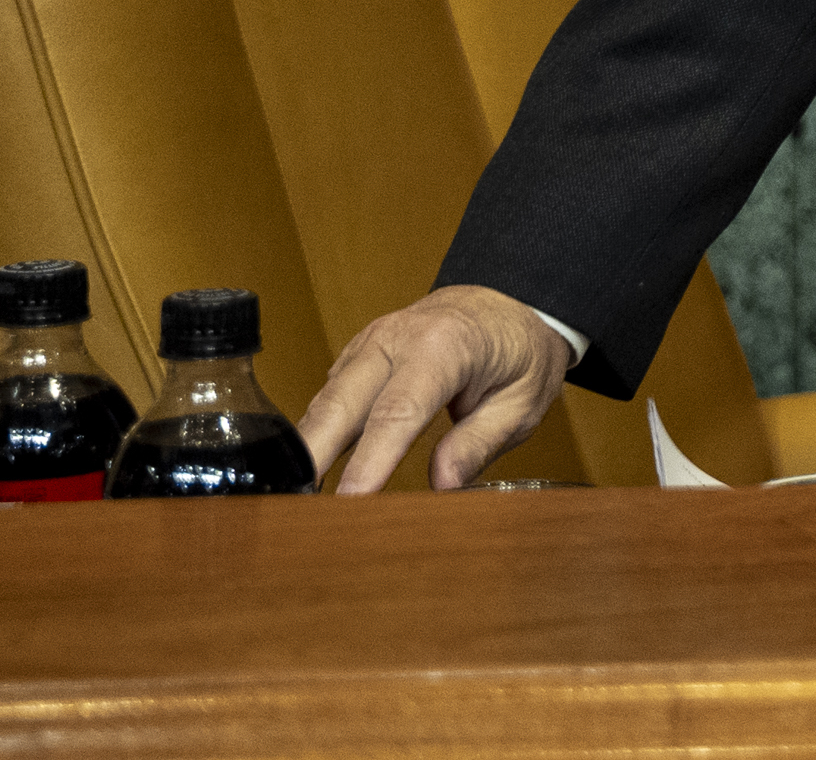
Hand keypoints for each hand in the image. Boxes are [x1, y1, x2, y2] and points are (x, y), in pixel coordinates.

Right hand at [298, 284, 573, 493]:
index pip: (399, 411)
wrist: (509, 304)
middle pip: (342, 403)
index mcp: (444, 345)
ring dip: (306, 450)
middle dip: (313, 456)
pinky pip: (329, 398)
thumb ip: (480, 442)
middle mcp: (396, 338)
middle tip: (294, 510)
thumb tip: (443, 483)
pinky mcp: (356, 358)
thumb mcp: (522, 401)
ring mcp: (370, 344)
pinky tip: (310, 474)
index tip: (351, 500)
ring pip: (326, 401)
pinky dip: (316, 435)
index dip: (372, 460)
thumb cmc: (520, 352)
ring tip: (293, 503)